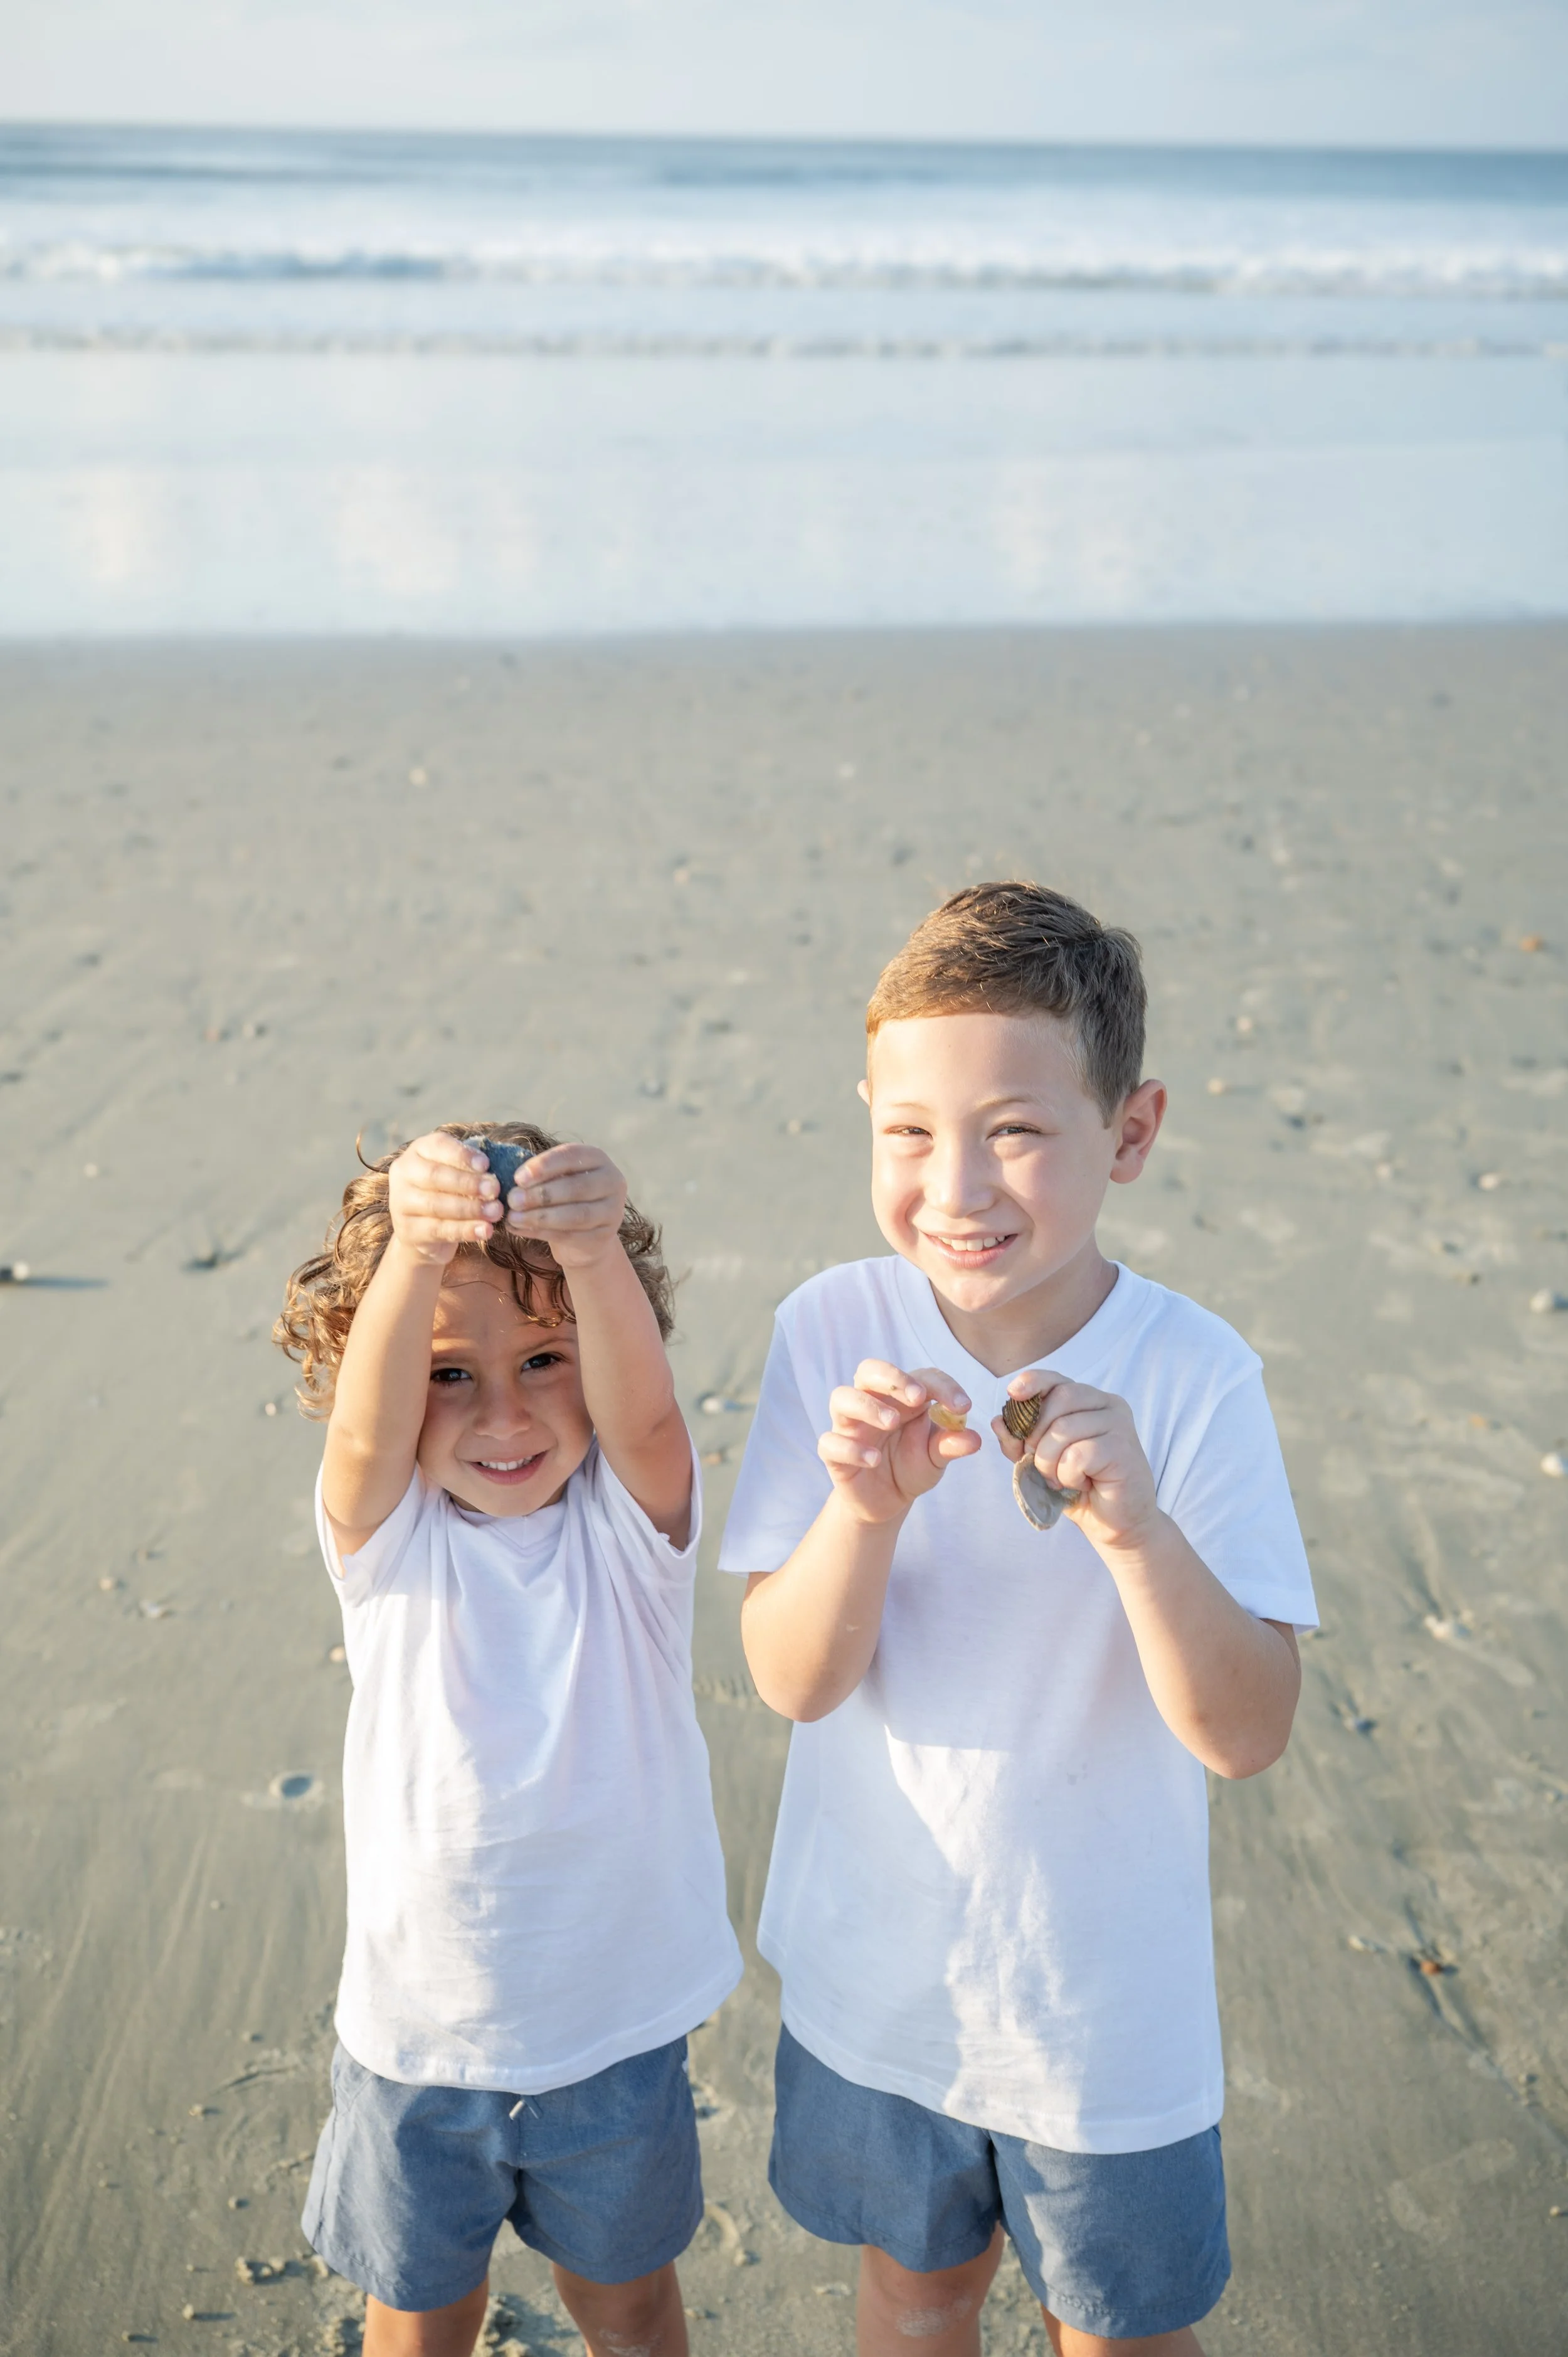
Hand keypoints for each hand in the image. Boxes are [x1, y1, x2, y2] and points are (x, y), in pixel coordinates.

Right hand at [387, 1132, 501, 1264]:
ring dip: (470, 1209)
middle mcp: (404, 1173)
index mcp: (418, 1151)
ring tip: (496, 1212)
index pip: (437, 1146)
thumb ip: (473, 1167)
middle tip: (494, 1190)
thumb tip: (500, 1166)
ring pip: (436, 1205)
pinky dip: (465, 1230)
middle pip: (435, 1176)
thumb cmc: (449, 1190)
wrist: (424, 1229)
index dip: (462, 1155)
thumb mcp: (458, 1172)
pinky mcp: (407, 1230)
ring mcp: (400, 1202)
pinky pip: (438, 1230)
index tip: (486, 1164)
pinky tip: (485, 1230)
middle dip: (468, 1183)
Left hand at [503, 1142, 627, 1271]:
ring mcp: (613, 1211)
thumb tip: (513, 1183)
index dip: (544, 1166)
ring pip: (575, 1215)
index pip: (572, 1156)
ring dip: (540, 1217)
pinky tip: (520, 1230)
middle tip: (512, 1200)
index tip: (518, 1178)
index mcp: (597, 1158)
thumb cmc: (564, 1195)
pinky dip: (541, 1233)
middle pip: (576, 1188)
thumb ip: (539, 1175)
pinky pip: (571, 1236)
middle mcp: (612, 1182)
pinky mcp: (604, 1236)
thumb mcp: (555, 1177)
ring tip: (513, 1218)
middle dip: (540, 1194)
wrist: (585, 1232)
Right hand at [819, 1361, 980, 1526]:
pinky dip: (851, 1448)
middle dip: (892, 1376)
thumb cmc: (911, 1467)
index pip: (920, 1377)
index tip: (963, 1406)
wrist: (887, 1502)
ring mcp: (850, 1427)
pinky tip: (873, 1459)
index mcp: (901, 1397)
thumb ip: (951, 1445)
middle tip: (917, 1397)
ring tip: (892, 1422)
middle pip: (868, 1370)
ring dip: (867, 1406)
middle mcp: (872, 1403)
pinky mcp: (834, 1453)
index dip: (942, 1386)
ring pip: (842, 1397)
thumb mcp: (936, 1457)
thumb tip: (975, 1438)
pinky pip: (830, 1442)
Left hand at [992, 1373, 1159, 1552]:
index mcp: (1090, 1401)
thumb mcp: (1042, 1461)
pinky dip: (1069, 1475)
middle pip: (1060, 1399)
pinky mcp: (1124, 1449)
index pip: (1057, 1379)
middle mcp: (1109, 1405)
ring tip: (1061, 1479)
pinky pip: (1079, 1454)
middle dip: (1036, 1435)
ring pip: (1064, 1429)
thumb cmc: (1080, 1488)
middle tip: (1040, 1464)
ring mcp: (1120, 1425)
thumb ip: (1021, 1442)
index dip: (1033, 1382)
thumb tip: (997, 1421)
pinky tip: (1081, 1484)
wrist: (1117, 1523)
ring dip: (1050, 1462)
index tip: (1012, 1394)